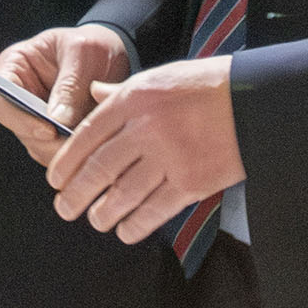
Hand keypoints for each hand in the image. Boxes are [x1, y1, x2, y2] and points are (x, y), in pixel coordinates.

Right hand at [0, 24, 130, 163]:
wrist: (112, 53)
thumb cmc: (91, 44)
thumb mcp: (83, 52)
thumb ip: (70, 84)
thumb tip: (57, 121)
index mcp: (14, 68)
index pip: (1, 103)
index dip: (21, 119)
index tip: (51, 130)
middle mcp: (17, 97)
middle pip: (20, 130)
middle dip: (49, 140)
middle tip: (79, 140)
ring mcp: (32, 119)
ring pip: (39, 147)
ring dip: (64, 148)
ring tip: (92, 135)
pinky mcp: (50, 136)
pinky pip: (57, 153)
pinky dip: (74, 151)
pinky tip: (94, 140)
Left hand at [44, 54, 239, 243]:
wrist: (252, 101)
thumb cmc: (204, 86)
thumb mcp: (158, 77)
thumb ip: (122, 92)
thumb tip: (92, 94)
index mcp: (135, 99)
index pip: (87, 135)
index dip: (66, 162)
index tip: (55, 179)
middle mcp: (147, 128)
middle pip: (99, 169)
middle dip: (76, 194)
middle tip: (65, 208)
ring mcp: (169, 157)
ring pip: (123, 195)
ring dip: (103, 214)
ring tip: (95, 221)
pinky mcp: (192, 182)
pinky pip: (154, 211)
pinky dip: (135, 225)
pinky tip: (125, 230)